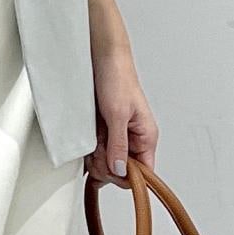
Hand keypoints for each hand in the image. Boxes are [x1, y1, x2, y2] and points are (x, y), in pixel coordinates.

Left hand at [85, 46, 158, 184]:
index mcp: (146, 136)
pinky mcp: (104, 132)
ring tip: (93, 142)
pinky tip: (87, 143)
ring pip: (108, 163)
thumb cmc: (118, 78)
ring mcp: (118, 136)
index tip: (111, 169)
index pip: (145, 172)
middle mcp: (134, 139)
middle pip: (124, 171)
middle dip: (107, 166)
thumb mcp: (118, 114)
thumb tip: (121, 170)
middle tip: (98, 152)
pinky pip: (98, 152)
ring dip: (97, 158)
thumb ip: (119, 144)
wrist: (102, 58)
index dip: (128, 176)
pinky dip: (91, 151)